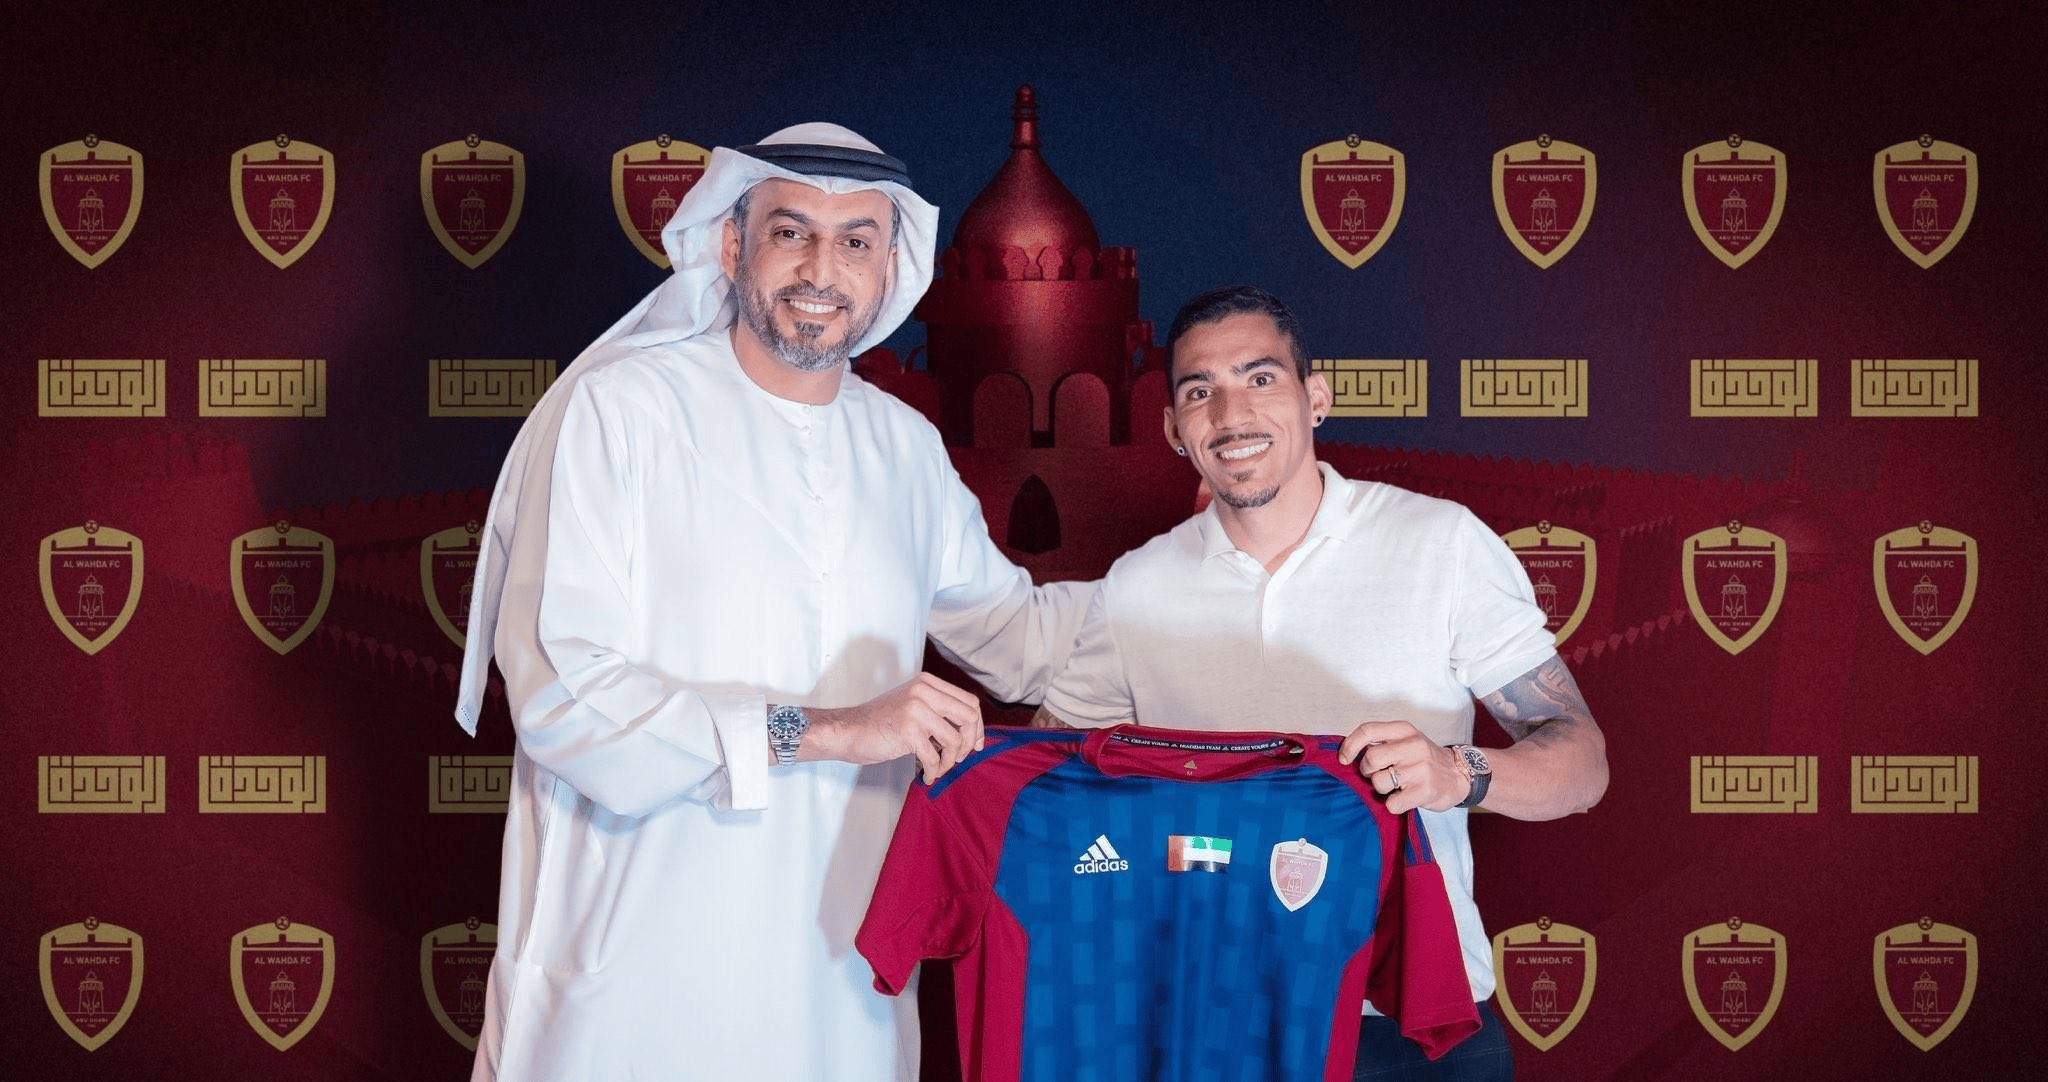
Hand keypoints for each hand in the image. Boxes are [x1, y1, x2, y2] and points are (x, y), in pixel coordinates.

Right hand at [804, 673, 984, 781]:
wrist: (848, 731)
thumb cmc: (880, 723)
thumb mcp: (911, 704)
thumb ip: (938, 709)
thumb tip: (972, 730)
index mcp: (927, 683)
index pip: (969, 701)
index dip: (978, 726)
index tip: (977, 744)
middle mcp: (923, 691)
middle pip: (969, 717)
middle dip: (970, 743)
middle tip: (961, 758)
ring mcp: (915, 710)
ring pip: (955, 740)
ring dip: (950, 761)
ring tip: (938, 768)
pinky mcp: (908, 731)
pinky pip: (934, 757)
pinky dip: (934, 771)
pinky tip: (926, 776)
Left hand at [1337, 720, 1468, 813]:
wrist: (1460, 775)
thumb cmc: (1423, 759)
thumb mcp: (1406, 740)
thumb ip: (1381, 741)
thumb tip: (1345, 752)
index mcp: (1405, 730)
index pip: (1367, 730)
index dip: (1349, 746)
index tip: (1344, 759)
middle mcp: (1414, 746)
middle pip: (1370, 759)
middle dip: (1367, 771)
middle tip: (1378, 775)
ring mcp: (1421, 769)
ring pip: (1379, 782)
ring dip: (1381, 789)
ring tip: (1395, 786)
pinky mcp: (1426, 791)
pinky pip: (1392, 803)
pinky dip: (1393, 805)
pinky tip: (1404, 799)